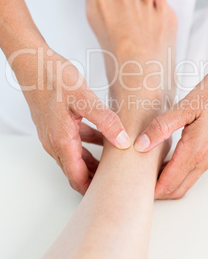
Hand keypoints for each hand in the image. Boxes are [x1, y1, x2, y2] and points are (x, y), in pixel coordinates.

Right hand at [10, 44, 129, 193]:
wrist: (34, 64)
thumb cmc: (55, 78)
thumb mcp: (84, 98)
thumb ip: (105, 120)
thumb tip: (123, 140)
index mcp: (61, 141)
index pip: (77, 177)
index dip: (93, 189)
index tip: (111, 195)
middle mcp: (54, 142)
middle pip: (76, 171)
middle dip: (95, 179)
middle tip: (118, 180)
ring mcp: (53, 135)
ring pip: (75, 158)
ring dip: (93, 162)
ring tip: (116, 162)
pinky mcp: (55, 126)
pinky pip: (73, 144)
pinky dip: (88, 146)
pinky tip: (104, 137)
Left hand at [134, 62, 207, 198]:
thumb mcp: (187, 105)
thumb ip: (163, 126)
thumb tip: (142, 144)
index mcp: (197, 149)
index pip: (171, 182)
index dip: (153, 190)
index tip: (139, 191)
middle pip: (181, 187)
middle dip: (161, 191)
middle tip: (142, 186)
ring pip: (190, 178)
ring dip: (172, 181)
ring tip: (153, 171)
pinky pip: (198, 168)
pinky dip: (183, 171)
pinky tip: (172, 158)